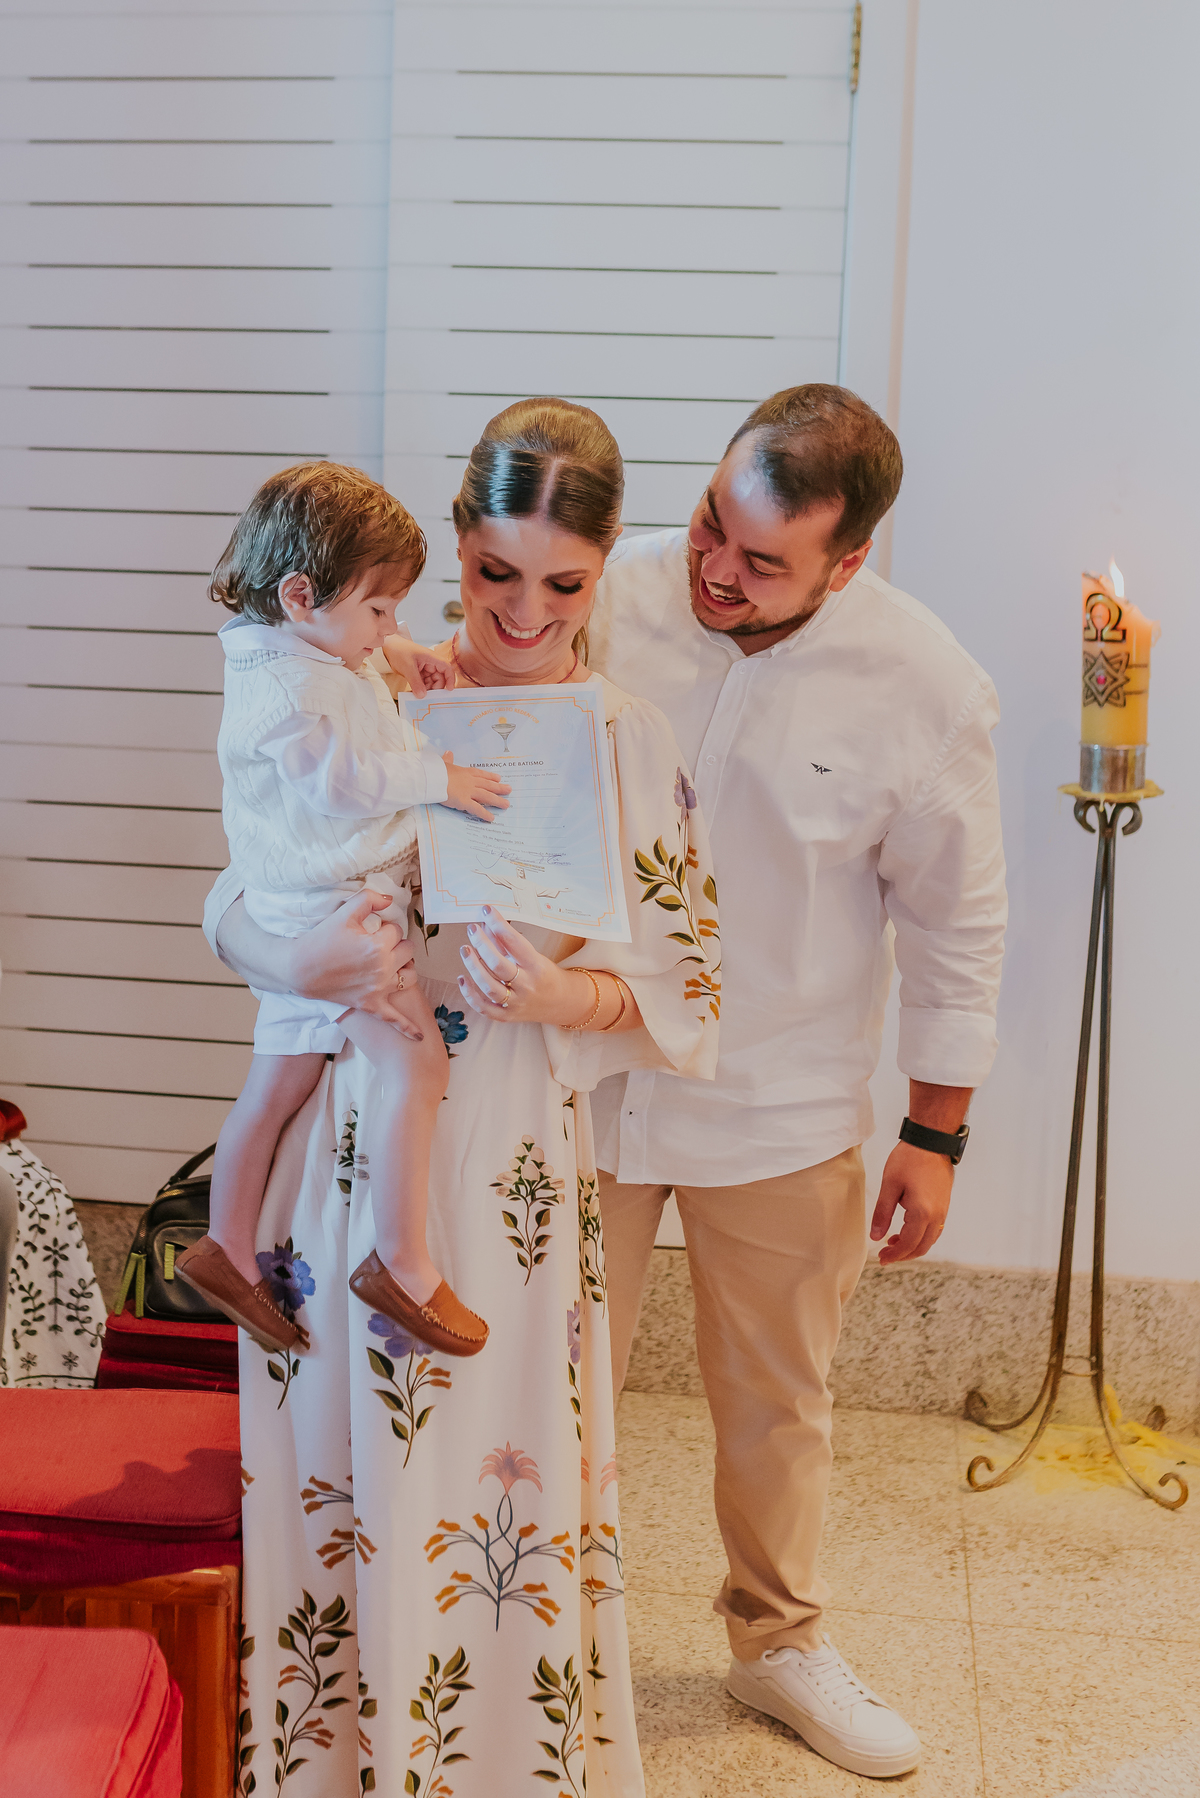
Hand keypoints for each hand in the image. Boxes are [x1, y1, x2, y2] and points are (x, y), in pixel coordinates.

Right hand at [286, 889, 417, 1024]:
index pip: (396, 930)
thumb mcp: (344, 912)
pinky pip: (394, 1019)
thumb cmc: (320, 940)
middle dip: (396, 944)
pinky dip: (407, 1028)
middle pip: (408, 950)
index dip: (384, 927)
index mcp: (378, 946)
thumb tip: (390, 899)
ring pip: (410, 976)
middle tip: (378, 943)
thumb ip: (370, 899)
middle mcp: (383, 968)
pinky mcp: (371, 1005)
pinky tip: (419, 1037)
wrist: (299, 969)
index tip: (369, 929)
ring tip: (393, 963)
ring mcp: (379, 989)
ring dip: (405, 968)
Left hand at [381, 634, 454, 696]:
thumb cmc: (399, 651)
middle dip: (436, 688)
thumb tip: (422, 696)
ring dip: (427, 690)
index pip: (446, 667)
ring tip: (419, 696)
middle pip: (440, 678)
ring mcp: (424, 669)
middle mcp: (430, 663)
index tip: (449, 690)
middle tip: (428, 697)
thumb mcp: (408, 667)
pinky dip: (421, 689)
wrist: (388, 648)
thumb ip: (416, 682)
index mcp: (431, 658)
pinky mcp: (418, 674)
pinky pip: (423, 684)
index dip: (450, 678)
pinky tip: (415, 693)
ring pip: (431, 682)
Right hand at [441, 752, 510, 820]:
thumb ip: (447, 760)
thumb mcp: (443, 763)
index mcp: (465, 772)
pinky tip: (492, 818)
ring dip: (497, 801)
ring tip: (506, 805)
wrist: (433, 777)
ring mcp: (469, 792)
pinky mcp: (464, 802)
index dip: (490, 777)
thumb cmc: (436, 770)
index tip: (498, 778)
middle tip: (509, 790)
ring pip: (487, 796)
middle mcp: (470, 781)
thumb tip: (448, 753)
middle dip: (499, 788)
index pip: (480, 774)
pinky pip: (477, 809)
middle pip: (488, 785)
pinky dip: (485, 814)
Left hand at [456, 907, 596, 1025]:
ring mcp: (516, 1003)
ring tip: (465, 950)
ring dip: (473, 967)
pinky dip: (470, 995)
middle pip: (498, 965)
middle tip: (472, 929)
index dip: (498, 925)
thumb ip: (507, 942)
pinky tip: (462, 978)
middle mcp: (526, 986)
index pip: (514, 943)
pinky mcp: (507, 1015)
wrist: (560, 1003)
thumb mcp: (533, 955)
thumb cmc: (544, 974)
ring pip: (489, 987)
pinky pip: (484, 1008)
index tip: (486, 911)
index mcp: (537, 967)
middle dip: (482, 944)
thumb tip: (486, 924)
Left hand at [870, 1142, 953, 1263]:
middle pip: (922, 1247)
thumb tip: (875, 1236)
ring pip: (930, 1240)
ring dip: (912, 1246)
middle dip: (903, 1255)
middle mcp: (937, 1216)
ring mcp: (943, 1211)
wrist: (932, 1142)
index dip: (894, 1255)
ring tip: (893, 1242)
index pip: (908, 1244)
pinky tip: (907, 1229)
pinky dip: (921, 1236)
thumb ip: (882, 1213)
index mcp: (922, 1213)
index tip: (881, 1258)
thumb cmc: (910, 1159)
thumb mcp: (889, 1185)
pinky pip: (934, 1229)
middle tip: (885, 1255)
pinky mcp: (944, 1205)